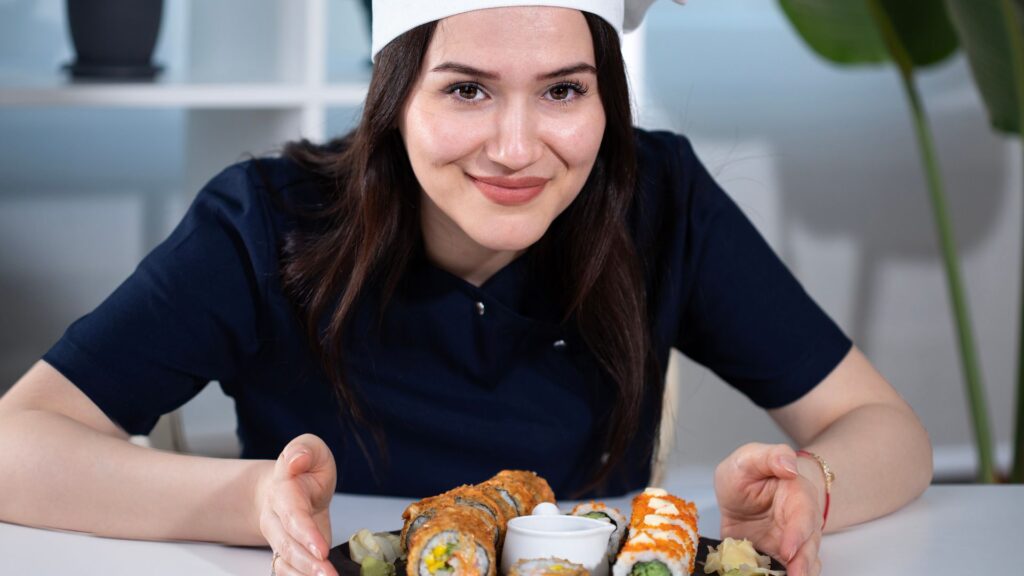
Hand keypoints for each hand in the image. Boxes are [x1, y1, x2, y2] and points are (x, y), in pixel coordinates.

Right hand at [257, 433, 338, 575]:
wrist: (288, 484)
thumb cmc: (303, 467)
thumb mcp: (310, 448)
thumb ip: (304, 449)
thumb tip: (297, 460)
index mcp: (282, 489)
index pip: (292, 513)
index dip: (305, 532)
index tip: (320, 548)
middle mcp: (276, 516)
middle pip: (287, 543)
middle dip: (307, 562)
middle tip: (328, 574)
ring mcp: (280, 536)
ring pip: (286, 559)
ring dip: (305, 574)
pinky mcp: (288, 550)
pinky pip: (287, 569)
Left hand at [714, 443, 821, 575]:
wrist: (737, 494)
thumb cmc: (746, 473)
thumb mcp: (748, 458)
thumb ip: (770, 457)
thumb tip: (790, 465)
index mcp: (797, 493)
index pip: (804, 515)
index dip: (798, 533)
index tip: (787, 549)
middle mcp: (800, 521)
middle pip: (809, 544)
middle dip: (803, 562)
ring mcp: (792, 541)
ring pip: (805, 561)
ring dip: (801, 573)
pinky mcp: (780, 557)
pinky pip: (787, 571)